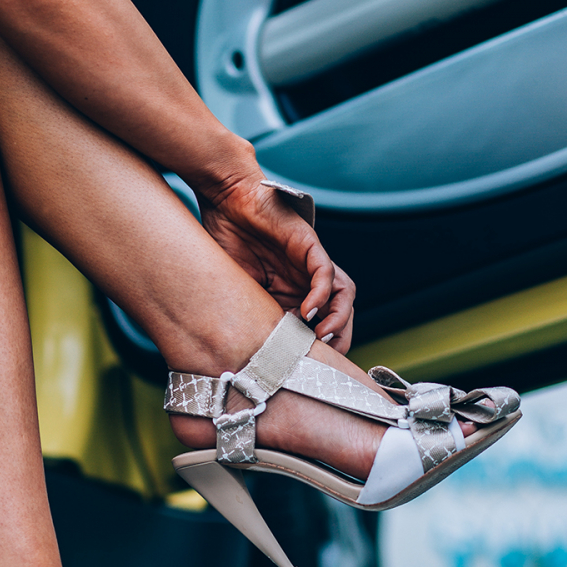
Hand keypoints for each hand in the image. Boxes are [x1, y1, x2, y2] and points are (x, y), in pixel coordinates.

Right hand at [198, 175, 355, 352]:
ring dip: (338, 318)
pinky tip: (307, 311)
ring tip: (322, 336)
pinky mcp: (308, 245)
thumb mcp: (234, 290)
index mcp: (290, 293)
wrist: (224, 201)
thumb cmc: (224, 242)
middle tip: (324, 358)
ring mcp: (310, 263)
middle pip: (339, 312)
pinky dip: (322, 294)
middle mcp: (305, 280)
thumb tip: (246, 353)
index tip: (306, 365)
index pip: (317, 324)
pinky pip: (326, 273)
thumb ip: (247, 314)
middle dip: (339, 338)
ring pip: (342, 294)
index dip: (316, 346)